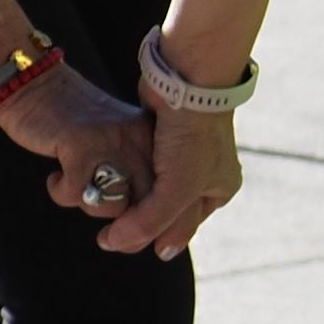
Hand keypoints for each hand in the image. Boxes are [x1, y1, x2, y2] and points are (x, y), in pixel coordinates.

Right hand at [0, 61, 159, 223]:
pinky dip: (61, 192)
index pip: (169, 194)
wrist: (35, 87)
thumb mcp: (117, 146)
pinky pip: (75, 194)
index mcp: (153, 140)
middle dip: (121, 225)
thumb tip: (143, 230)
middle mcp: (140, 140)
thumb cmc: (75, 127)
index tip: (128, 230)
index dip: (152, 223)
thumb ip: (136, 176)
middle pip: (146, 207)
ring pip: (113, 207)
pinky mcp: (81, 146)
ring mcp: (112, 142)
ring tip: (76, 183)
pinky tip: (56, 175)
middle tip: (101, 218)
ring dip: (88, 204)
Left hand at [111, 96, 242, 256]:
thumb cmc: (192, 138)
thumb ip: (150, 223)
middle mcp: (206, 174)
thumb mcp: (176, 190)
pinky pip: (143, 164)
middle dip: (139, 217)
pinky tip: (111, 175)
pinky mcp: (164, 136)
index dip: (150, 237)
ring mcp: (185, 153)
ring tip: (104, 199)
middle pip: (165, 210)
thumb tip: (118, 243)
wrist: (188, 81)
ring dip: (131, 195)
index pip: (182, 228)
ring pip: (152, 187)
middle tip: (106, 226)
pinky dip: (128, 172)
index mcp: (220, 189)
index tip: (115, 240)